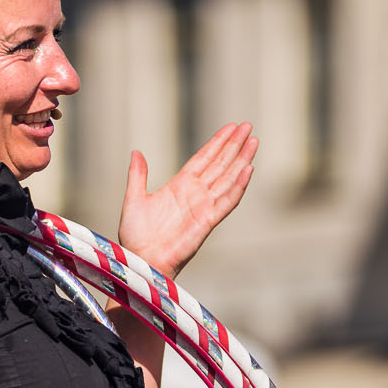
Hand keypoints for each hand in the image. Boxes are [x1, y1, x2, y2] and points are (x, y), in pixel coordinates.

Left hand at [117, 122, 257, 276]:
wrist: (141, 261)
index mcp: (180, 185)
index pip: (204, 158)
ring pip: (228, 178)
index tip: (231, 127)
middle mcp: (196, 194)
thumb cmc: (136, 236)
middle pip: (220, 164)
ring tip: (254, 141)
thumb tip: (136, 151)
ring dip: (242, 159)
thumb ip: (138, 175)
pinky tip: (248, 169)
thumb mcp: (134, 199)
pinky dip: (238, 186)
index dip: (218, 142)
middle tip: (248, 125)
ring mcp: (204, 206)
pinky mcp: (208, 221)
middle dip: (235, 144)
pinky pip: (227, 201)